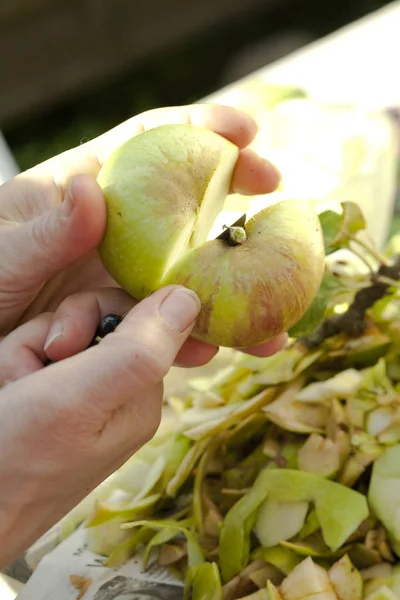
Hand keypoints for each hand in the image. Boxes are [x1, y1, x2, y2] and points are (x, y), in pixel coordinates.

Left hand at [0, 104, 284, 366]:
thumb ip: (43, 231)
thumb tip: (91, 188)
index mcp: (82, 190)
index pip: (147, 144)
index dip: (199, 129)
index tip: (245, 130)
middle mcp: (115, 228)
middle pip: (184, 200)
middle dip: (235, 191)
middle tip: (278, 194)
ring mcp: (123, 274)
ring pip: (187, 272)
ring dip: (231, 289)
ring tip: (269, 311)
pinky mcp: (124, 316)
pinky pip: (164, 322)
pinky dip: (191, 336)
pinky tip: (214, 350)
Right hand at [0, 285, 202, 567]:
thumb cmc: (11, 461)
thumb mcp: (79, 398)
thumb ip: (138, 350)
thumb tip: (189, 299)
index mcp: (139, 397)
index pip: (140, 319)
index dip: (95, 313)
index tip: (61, 345)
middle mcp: (116, 399)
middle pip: (95, 325)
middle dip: (49, 339)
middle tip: (27, 377)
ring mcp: (82, 404)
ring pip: (57, 339)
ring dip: (23, 355)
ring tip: (12, 393)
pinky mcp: (50, 406)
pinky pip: (35, 361)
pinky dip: (13, 369)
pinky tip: (6, 398)